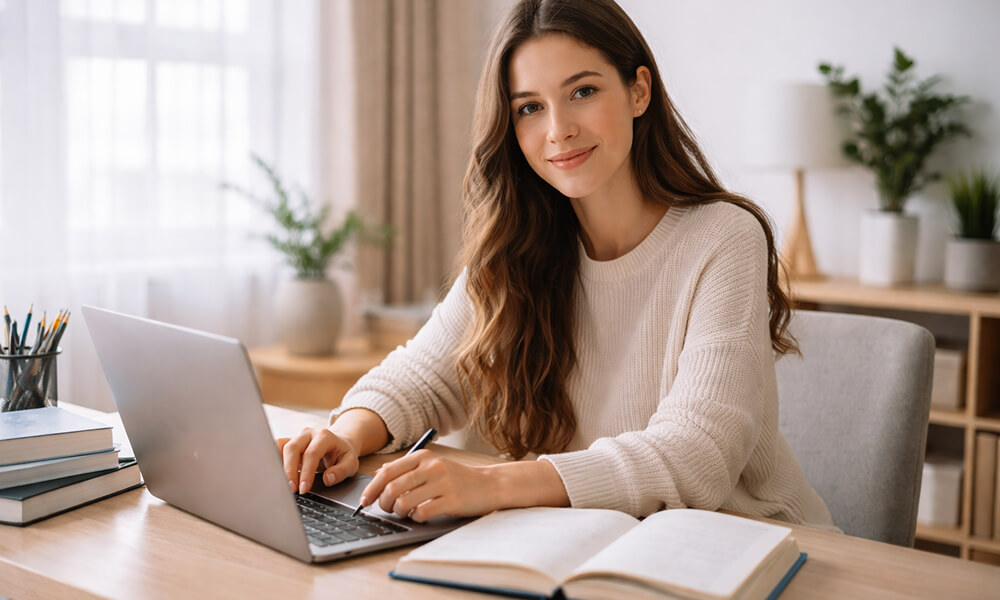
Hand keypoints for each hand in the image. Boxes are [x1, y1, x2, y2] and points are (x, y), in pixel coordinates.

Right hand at [277, 427, 360, 494]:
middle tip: (291, 489)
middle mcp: (308, 433)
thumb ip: (341, 471)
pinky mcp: (288, 441)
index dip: (306, 472)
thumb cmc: (343, 454)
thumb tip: (327, 479)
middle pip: (292, 448)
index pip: (311, 454)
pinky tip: (272, 474)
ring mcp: (297, 436)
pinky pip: (276, 447)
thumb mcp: (351, 463)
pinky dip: (272, 459)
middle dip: (289, 470)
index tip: (303, 489)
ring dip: (277, 465)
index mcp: (324, 436)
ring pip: (280, 446)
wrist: (339, 443)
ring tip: (279, 483)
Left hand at [359, 450, 502, 521]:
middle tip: (386, 509)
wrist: (489, 485)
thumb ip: (406, 469)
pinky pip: (422, 513)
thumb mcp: (432, 465)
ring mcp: (443, 483)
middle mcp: (432, 466)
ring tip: (404, 512)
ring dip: (399, 512)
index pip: (388, 471)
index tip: (365, 500)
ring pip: (404, 501)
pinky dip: (415, 518)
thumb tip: (378, 473)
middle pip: (393, 487)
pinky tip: (420, 515)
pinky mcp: (451, 500)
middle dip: (383, 503)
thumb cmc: (457, 477)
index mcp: (423, 456)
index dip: (372, 488)